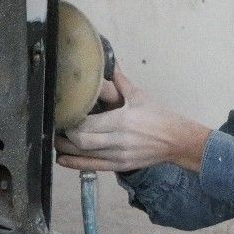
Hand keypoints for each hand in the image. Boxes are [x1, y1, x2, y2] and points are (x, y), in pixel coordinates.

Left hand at [55, 67, 210, 172]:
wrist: (178, 141)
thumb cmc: (161, 118)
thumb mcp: (141, 97)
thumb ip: (121, 83)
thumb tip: (110, 66)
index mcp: (123, 121)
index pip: (88, 123)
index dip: (72, 120)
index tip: (64, 113)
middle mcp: (119, 140)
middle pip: (82, 140)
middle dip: (66, 134)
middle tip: (59, 125)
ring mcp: (120, 155)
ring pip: (85, 154)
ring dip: (66, 147)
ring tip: (56, 139)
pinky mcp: (121, 165)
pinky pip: (93, 166)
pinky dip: (75, 163)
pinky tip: (62, 158)